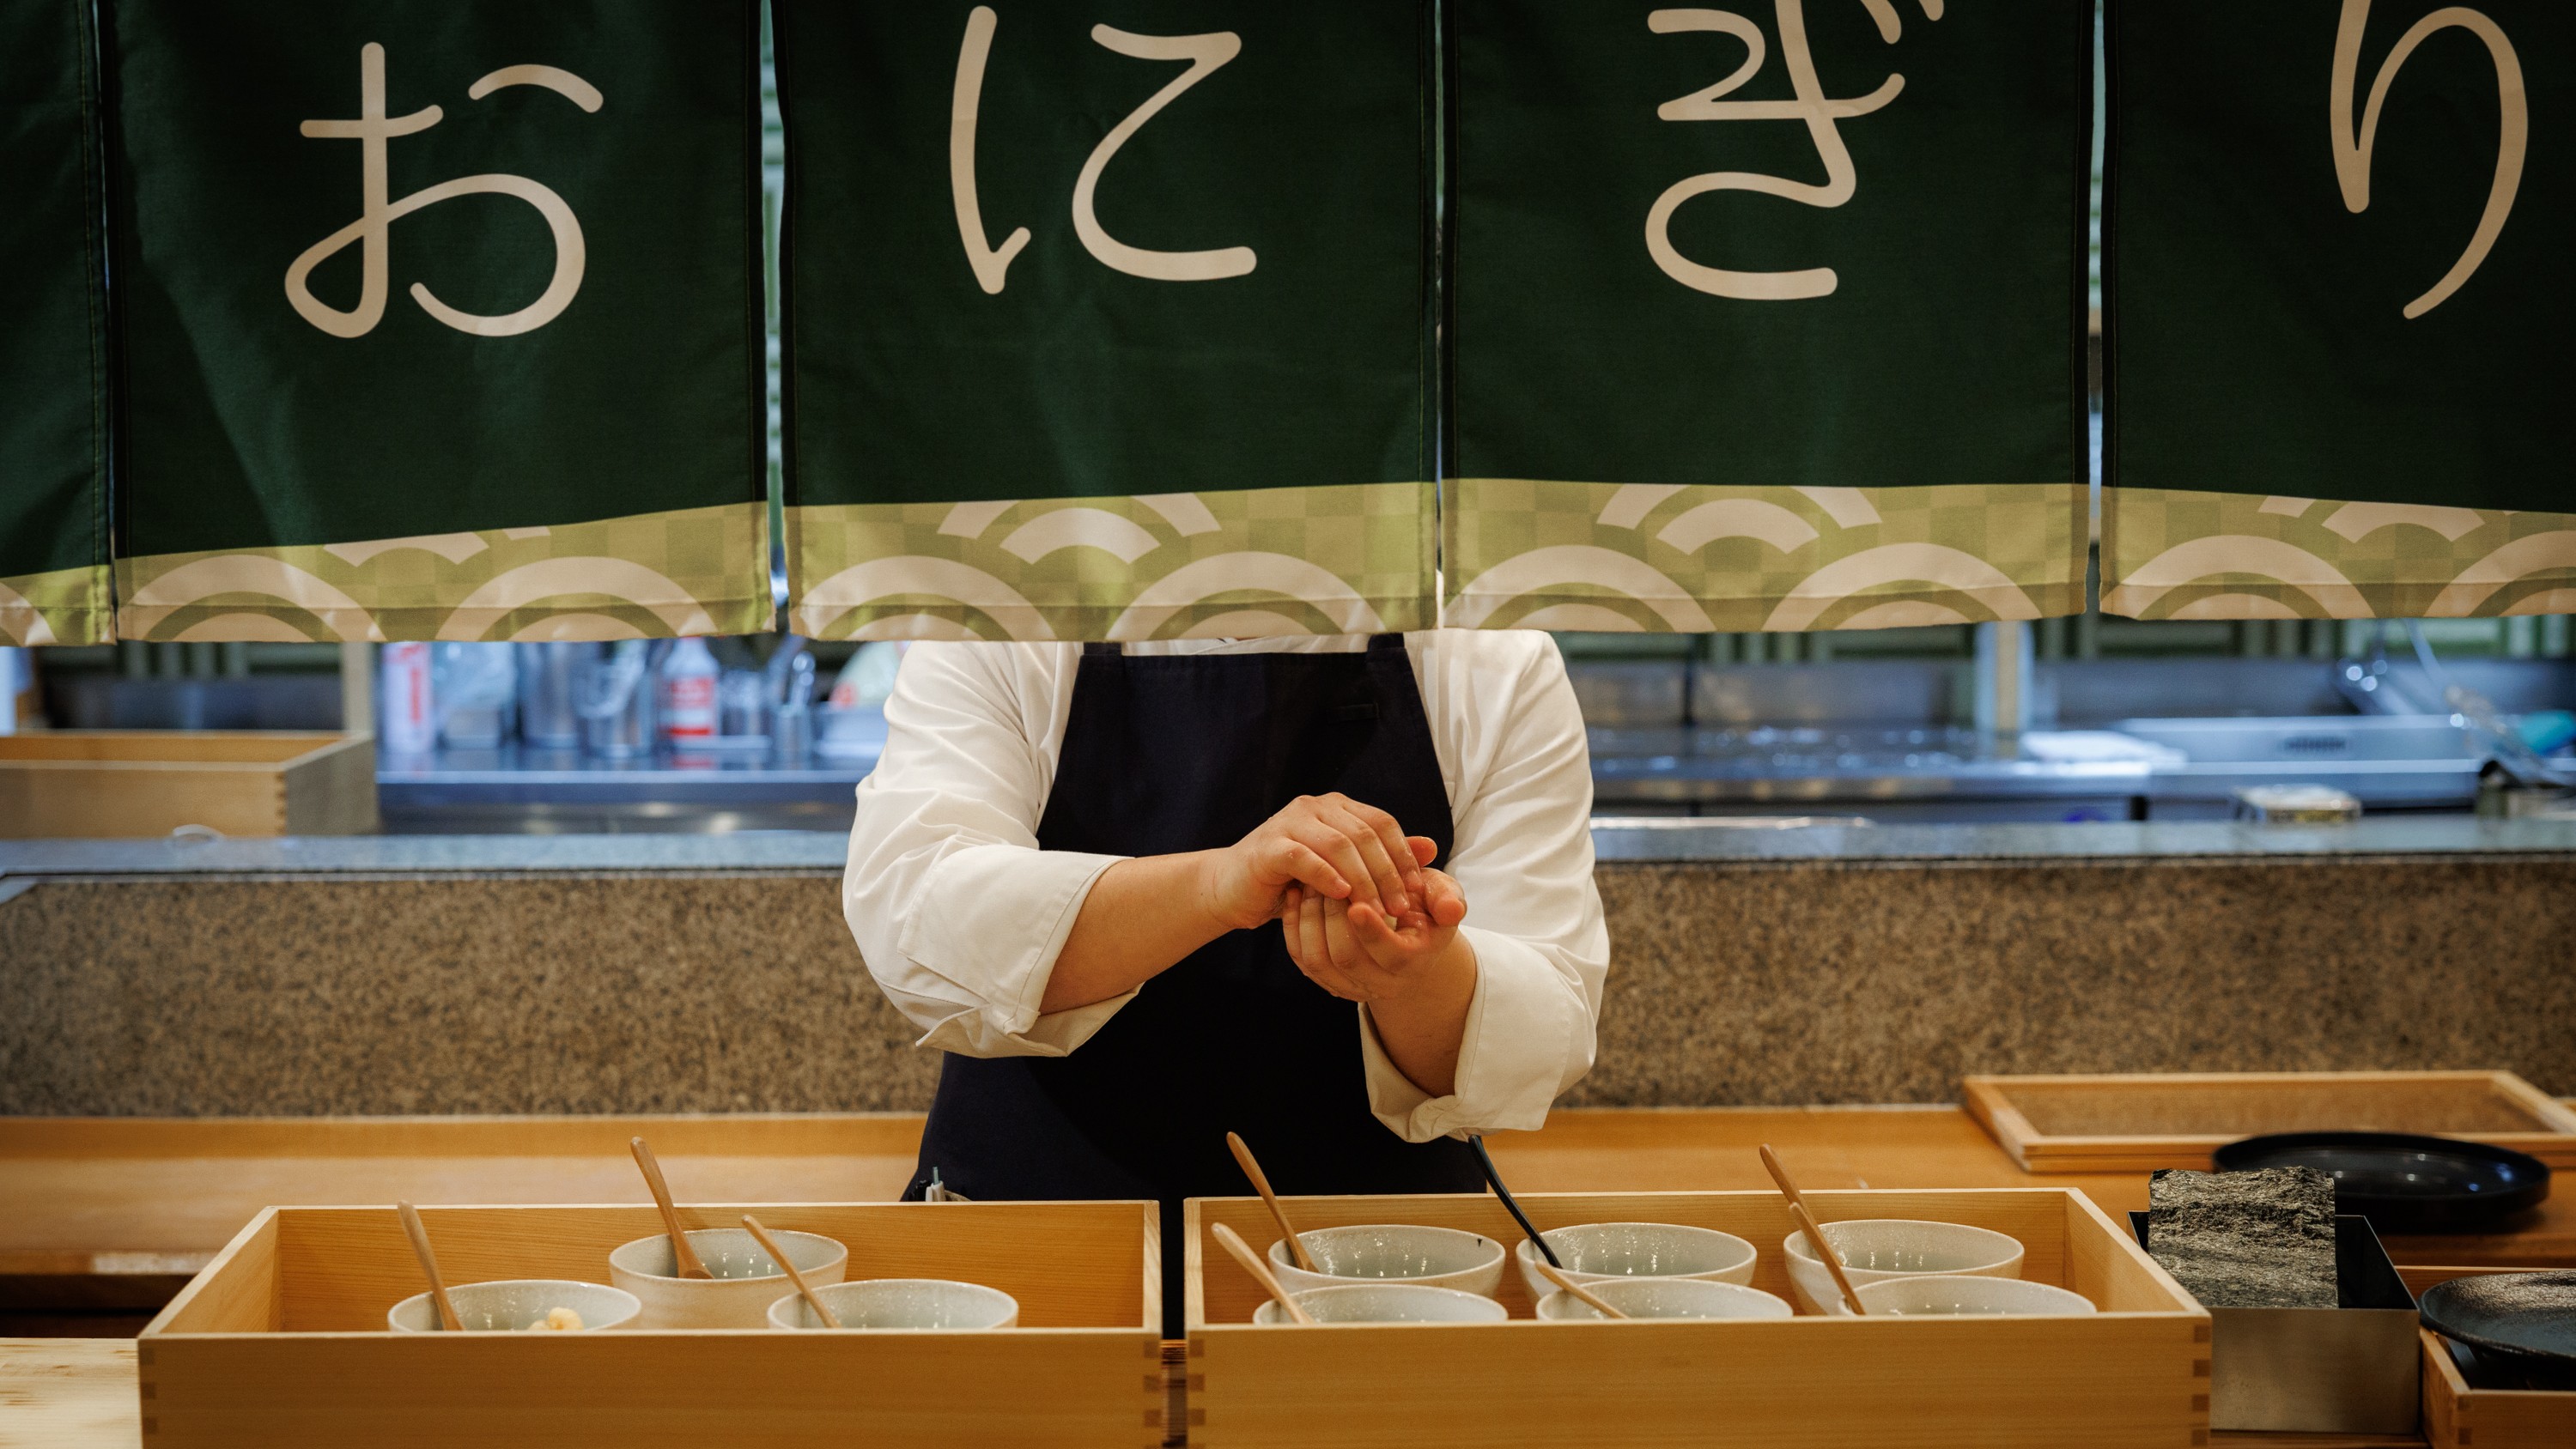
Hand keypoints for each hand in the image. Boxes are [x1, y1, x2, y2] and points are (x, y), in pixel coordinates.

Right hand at [1194, 793, 1427, 931]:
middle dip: (1387, 872)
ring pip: (1339, 844)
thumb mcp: (1342, 871)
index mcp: (1337, 807)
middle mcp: (1315, 807)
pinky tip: (1342, 897)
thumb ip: (1383, 857)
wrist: (1233, 889)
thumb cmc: (1291, 882)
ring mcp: (1289, 822)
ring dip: (1363, 880)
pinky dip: (1326, 876)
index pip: (1382, 822)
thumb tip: (1431, 847)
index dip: (1404, 855)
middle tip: (1401, 907)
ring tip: (1376, 910)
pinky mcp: (1269, 846)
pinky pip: (1304, 857)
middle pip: (1364, 833)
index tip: (1417, 891)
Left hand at [1280, 842, 1472, 1006]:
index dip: (1372, 930)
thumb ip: (1447, 898)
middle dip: (1333, 916)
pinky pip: (1301, 959)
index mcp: (1414, 961)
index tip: (1356, 901)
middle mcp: (1382, 983)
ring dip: (1310, 919)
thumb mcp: (1442, 896)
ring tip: (1312, 882)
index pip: (1392, 955)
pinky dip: (1294, 926)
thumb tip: (1452, 909)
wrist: (1405, 933)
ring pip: (1319, 961)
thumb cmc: (1423, 906)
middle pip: (1348, 958)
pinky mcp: (1325, 978)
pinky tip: (1298, 894)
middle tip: (1327, 878)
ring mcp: (1350, 985)